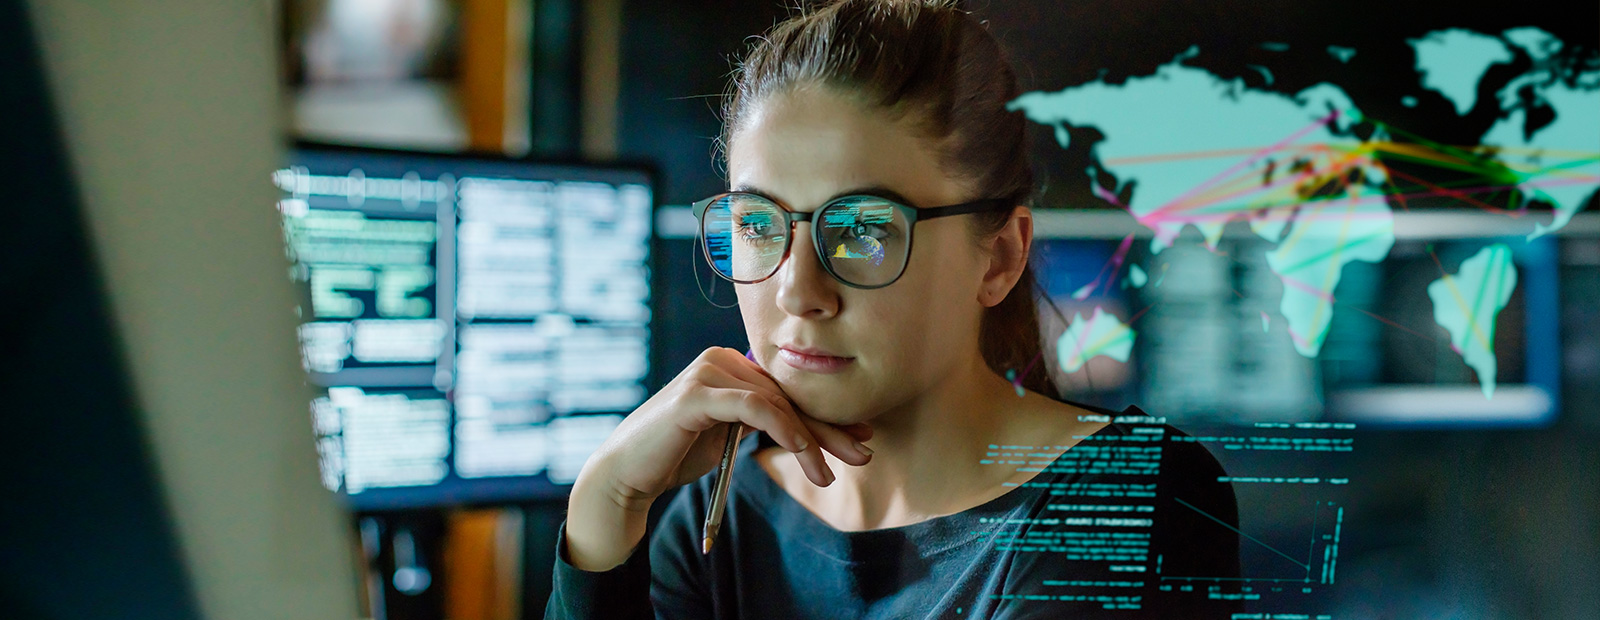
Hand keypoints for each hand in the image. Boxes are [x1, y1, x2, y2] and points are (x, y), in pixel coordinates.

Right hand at [588, 346, 873, 510]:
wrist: (628, 475)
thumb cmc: (677, 456)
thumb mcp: (730, 435)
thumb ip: (761, 421)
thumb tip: (811, 428)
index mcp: (729, 365)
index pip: (787, 391)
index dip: (826, 415)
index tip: (861, 437)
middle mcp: (720, 359)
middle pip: (787, 396)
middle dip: (828, 429)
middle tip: (864, 454)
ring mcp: (707, 372)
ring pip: (775, 403)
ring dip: (809, 441)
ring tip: (827, 475)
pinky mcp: (696, 394)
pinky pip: (754, 407)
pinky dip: (783, 430)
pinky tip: (803, 454)